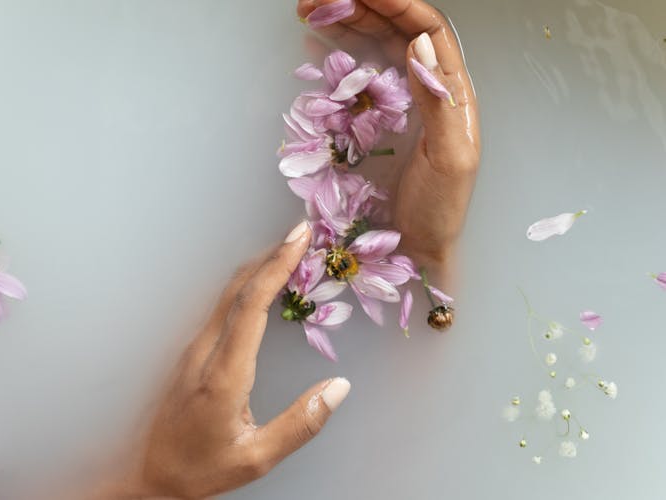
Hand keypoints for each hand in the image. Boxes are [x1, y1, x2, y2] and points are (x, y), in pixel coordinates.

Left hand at [97, 221, 350, 498]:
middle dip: (271, 254)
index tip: (300, 239)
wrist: (147, 475)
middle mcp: (204, 352)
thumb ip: (301, 423)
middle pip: (238, 288)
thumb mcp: (257, 458)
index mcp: (224, 374)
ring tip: (291, 250)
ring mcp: (193, 349)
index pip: (252, 305)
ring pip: (227, 294)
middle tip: (303, 232)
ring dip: (259, 267)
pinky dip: (248, 286)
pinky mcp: (191, 352)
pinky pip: (222, 307)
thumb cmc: (201, 468)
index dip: (277, 266)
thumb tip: (339, 387)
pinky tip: (265, 284)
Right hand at [297, 0, 480, 273]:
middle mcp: (427, 87)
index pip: (427, 29)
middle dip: (359, 6)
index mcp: (452, 91)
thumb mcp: (450, 158)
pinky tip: (316, 44)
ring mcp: (398, 102)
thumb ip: (438, 102)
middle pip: (395, 30)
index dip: (397, 4)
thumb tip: (418, 44)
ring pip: (373, 48)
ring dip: (344, 24)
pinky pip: (356, 76)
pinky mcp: (375, 120)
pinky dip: (336, 55)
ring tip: (310, 11)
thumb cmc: (441, 209)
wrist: (419, 247)